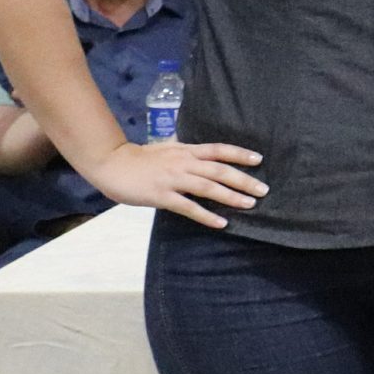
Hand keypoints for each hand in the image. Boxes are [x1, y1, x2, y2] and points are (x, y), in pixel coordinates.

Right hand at [88, 138, 265, 229]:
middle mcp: (183, 163)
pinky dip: (206, 215)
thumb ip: (186, 155)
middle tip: (264, 189)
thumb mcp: (167, 150)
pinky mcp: (161, 196)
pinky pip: (188, 207)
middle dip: (243, 180)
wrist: (110, 163)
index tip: (258, 159)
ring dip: (231, 196)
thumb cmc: (139, 158)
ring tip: (250, 204)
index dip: (239, 154)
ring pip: (208, 187)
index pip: (218, 150)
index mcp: (185, 151)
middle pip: (219, 170)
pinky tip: (221, 223)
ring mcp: (173, 179)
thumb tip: (205, 158)